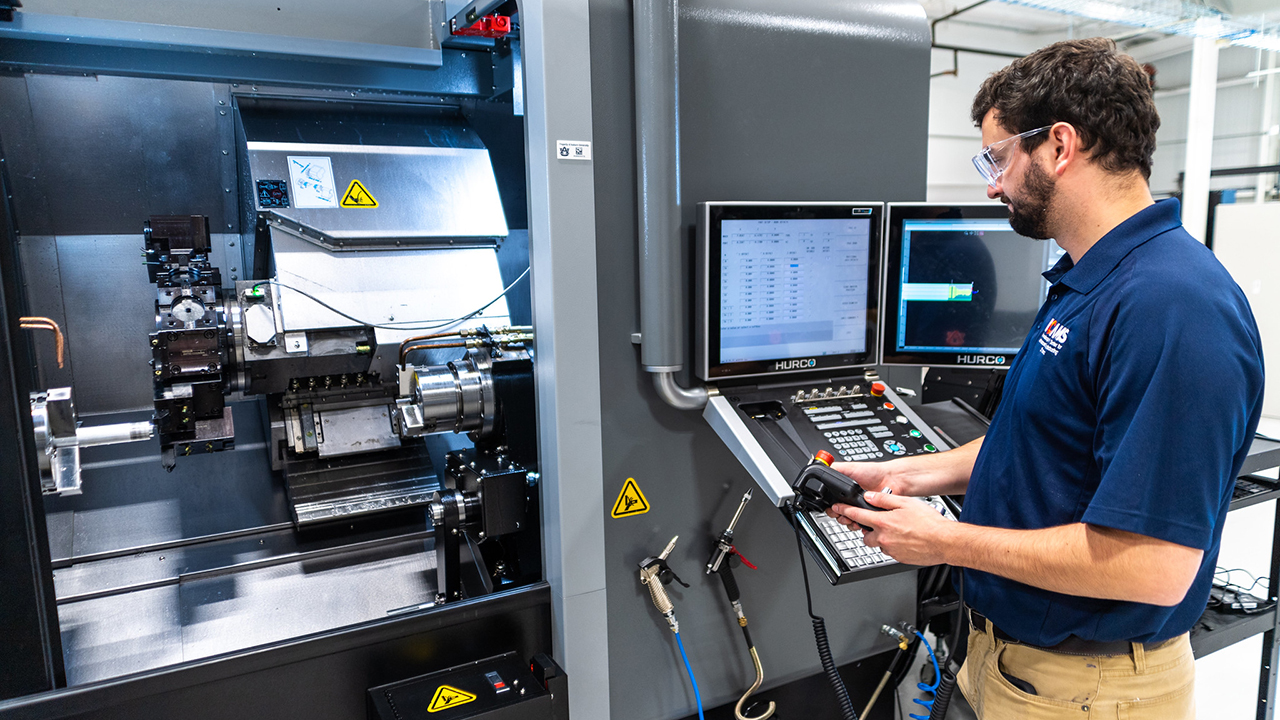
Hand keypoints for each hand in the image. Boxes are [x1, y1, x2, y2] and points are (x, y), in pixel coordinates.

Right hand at [824, 460, 892, 522]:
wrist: (892, 479)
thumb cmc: (874, 472)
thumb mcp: (850, 468)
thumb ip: (835, 470)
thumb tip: (821, 469)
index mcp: (845, 492)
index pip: (833, 504)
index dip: (830, 508)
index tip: (831, 508)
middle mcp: (853, 502)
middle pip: (839, 515)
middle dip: (838, 516)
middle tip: (841, 513)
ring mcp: (862, 509)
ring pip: (850, 522)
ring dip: (848, 522)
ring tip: (851, 518)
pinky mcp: (871, 516)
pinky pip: (863, 526)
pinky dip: (861, 526)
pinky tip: (861, 523)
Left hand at [830, 491, 951, 565]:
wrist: (944, 542)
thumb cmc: (930, 523)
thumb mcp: (906, 503)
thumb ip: (885, 500)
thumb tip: (869, 497)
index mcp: (884, 522)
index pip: (857, 516)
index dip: (845, 511)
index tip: (837, 509)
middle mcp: (884, 538)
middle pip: (865, 535)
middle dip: (869, 531)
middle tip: (881, 525)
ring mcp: (891, 550)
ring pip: (879, 544)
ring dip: (883, 538)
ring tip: (899, 532)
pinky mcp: (899, 558)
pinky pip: (891, 551)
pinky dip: (894, 546)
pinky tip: (906, 540)